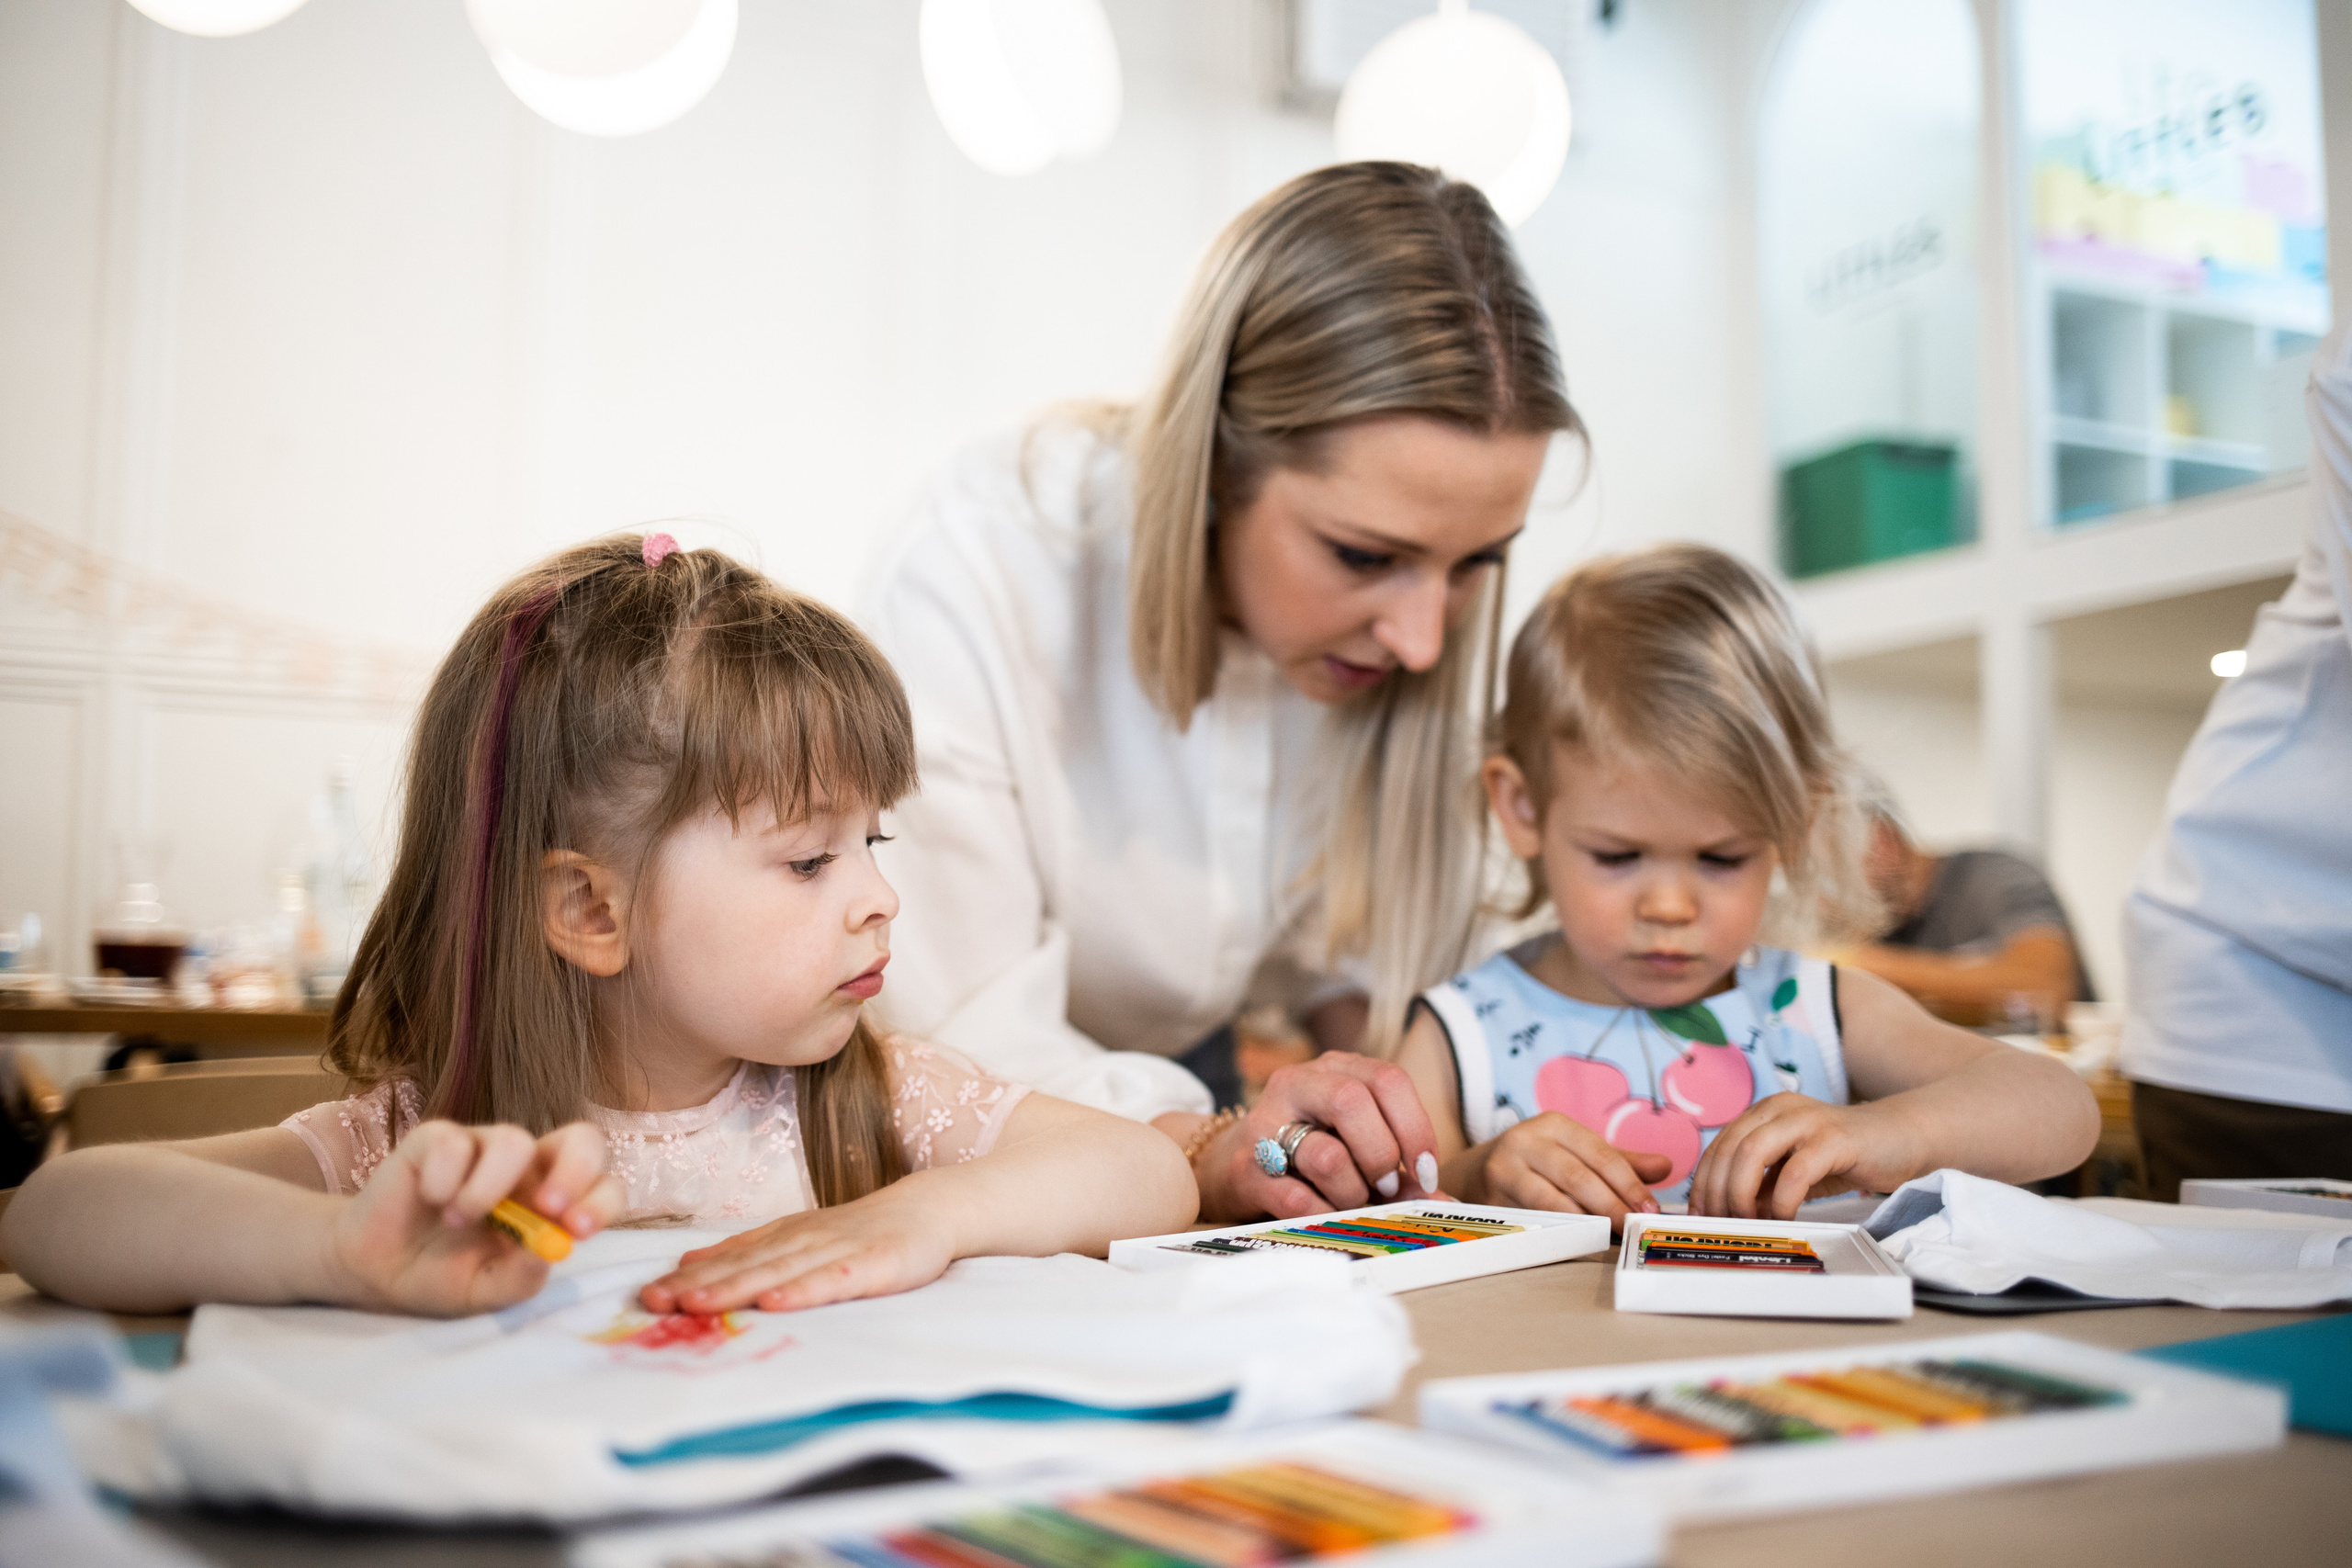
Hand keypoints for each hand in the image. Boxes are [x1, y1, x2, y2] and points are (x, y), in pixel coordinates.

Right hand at [325, 1120, 621, 1316]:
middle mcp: (527, 1169)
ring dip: (489, 1187)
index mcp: (550, 1202)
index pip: (601, 1184)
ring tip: (456, 1221)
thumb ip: (519, 1278)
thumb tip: (551, 1253)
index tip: (578, 1230)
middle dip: (575, 1170)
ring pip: (513, 1139)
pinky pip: (453, 1142)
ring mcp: (483, 1148)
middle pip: (581, 1139)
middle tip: (548, 1208)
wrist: (375, 1270)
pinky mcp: (436, 1139)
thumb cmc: (441, 1275)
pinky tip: (429, 1199)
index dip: (602, 1199)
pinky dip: (443, 1177)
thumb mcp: (484, 1291)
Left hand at [638, 1181, 955, 1313]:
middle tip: (654, 1303)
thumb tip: (688, 1263)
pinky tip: (775, 1304)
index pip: (729, 1257)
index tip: (646, 1295)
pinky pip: (832, 1281)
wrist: (929, 1209)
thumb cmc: (862, 1231)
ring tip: (695, 1305)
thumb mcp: (800, 1236)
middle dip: (697, 1285)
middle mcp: (803, 1240)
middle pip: (744, 1265)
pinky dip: (802, 1292)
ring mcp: (837, 1251)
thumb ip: (749, 1250)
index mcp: (784, 1236)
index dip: (687, 1276)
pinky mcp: (872, 1265)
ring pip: (778, 1271)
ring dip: (735, 1287)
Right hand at [1193, 1053, 1438, 1222]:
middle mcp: (1296, 1085)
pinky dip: (1325, 1215)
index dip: (1416, 1127)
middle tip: (1386, 1185)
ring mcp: (1264, 1124)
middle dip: (1382, 1154)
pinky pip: (1298, 1198)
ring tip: (1352, 1201)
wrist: (1234, 1166)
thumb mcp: (1356, 1143)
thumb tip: (1442, 1199)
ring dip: (1353, 1192)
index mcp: (1333, 1070)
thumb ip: (1400, 1167)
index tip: (1425, 1171)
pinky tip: (1327, 1215)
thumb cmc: (1312, 1153)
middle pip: (1352, 1102)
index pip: (1387, 1079)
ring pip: (1327, 1156)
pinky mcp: (1246, 1169)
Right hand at [1473, 1113, 1671, 1226]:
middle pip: (1578, 1177)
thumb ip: (1621, 1162)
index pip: (1600, 1154)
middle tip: (1633, 1227)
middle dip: (1611, 1206)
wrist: (1476, 1172)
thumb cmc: (1539, 1163)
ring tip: (1611, 1237)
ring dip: (1586, 1222)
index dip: (1628, 1183)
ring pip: (1553, 1200)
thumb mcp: (1577, 1153)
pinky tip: (1579, 1241)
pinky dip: (1560, 1231)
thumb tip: (1665, 1167)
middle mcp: (1526, 1140)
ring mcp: (1504, 1168)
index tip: (1649, 1208)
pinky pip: (1532, 1218)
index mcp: (1554, 1124)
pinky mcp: (1491, 1197)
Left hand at [1685, 1093, 1920, 1219]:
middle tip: (1722, 1223)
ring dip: (1742, 1194)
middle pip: (1729, 1149)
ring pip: (1752, 1154)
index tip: (1700, 1214)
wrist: (1902, 1139)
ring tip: (1749, 1221)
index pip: (1719, 1146)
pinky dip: (1782, 1201)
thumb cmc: (1845, 1157)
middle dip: (1718, 1191)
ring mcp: (1807, 1120)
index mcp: (1765, 1112)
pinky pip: (1795, 1173)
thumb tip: (1728, 1213)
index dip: (1704, 1182)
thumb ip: (1764, 1184)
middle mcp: (1780, 1109)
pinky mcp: (1835, 1139)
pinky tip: (1785, 1218)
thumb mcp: (1794, 1169)